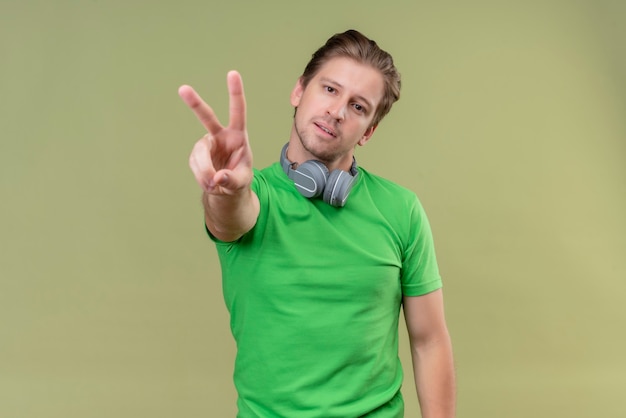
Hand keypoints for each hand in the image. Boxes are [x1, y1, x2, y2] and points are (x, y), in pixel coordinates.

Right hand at [179, 71, 252, 195]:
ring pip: (199, 153)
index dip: (235, 93)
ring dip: (204, 171)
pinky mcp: (196, 155)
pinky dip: (201, 177)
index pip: (238, 111)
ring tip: (213, 184)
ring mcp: (206, 144)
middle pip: (207, 117)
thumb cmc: (239, 179)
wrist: (226, 189)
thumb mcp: (242, 182)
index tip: (232, 73)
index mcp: (238, 136)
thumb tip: (218, 178)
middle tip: (183, 89)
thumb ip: (232, 180)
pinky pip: (195, 165)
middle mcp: (220, 135)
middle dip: (195, 103)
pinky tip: (209, 182)